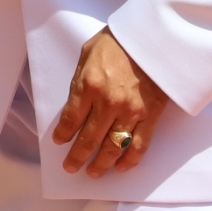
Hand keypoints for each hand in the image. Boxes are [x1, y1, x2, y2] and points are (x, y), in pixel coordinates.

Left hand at [52, 29, 169, 176]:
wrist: (152, 38)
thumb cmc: (117, 42)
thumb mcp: (87, 54)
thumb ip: (79, 82)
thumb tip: (72, 106)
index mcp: (89, 85)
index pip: (70, 119)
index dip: (63, 134)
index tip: (59, 142)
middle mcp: (108, 103)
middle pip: (89, 139)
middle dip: (77, 156)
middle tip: (70, 167)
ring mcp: (130, 112)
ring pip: (112, 148)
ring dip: (100, 164)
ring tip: (92, 172)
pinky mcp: (150, 117)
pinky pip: (139, 146)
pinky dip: (130, 160)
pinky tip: (120, 167)